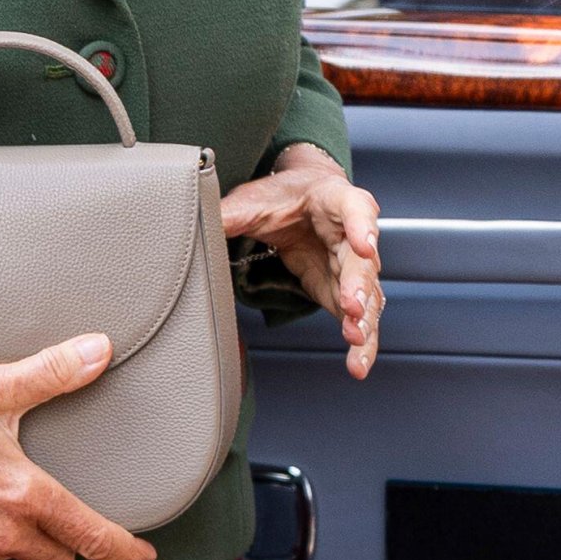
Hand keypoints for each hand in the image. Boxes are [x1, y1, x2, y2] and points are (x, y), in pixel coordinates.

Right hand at [0, 336, 156, 559]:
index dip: (125, 550)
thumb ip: (51, 373)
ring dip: (12, 536)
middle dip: (61, 536)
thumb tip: (100, 351)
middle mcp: (1, 538)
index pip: (92, 536)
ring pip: (12, 558)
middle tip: (47, 502)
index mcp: (23, 496)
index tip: (146, 559)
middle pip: (57, 555)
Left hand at [220, 145, 382, 378]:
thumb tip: (193, 221)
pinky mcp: (343, 292)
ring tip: (355, 341)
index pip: (354, 207)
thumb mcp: (251, 200)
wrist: (298, 202)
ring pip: (367, 294)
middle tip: (352, 307)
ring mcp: (352, 266)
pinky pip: (358, 319)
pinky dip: (359, 342)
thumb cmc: (283, 196)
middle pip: (363, 259)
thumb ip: (228, 213)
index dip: (361, 225)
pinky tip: (357, 362)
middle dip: (359, 284)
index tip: (363, 244)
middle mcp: (352, 234)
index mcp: (334, 199)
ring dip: (363, 320)